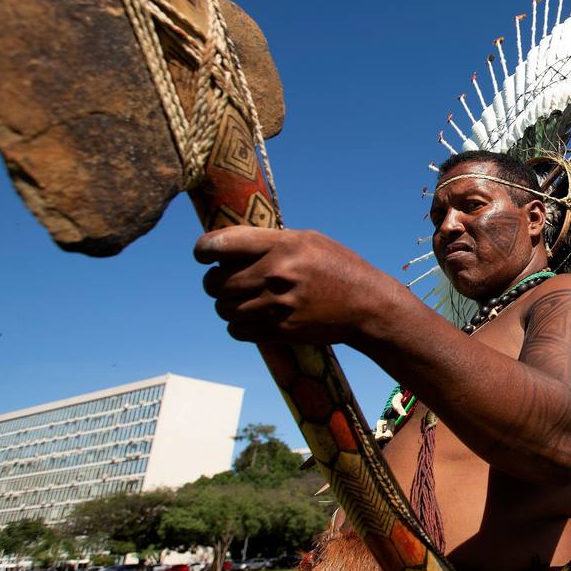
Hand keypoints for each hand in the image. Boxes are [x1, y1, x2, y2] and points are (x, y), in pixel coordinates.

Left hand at [194, 226, 388, 345]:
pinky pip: (236, 330)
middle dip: (214, 282)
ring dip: (226, 305)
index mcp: (282, 245)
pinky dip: (238, 325)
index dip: (203, 249)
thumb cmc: (337, 266)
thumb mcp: (309, 240)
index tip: (204, 254)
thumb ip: (270, 240)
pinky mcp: (280, 330)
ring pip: (223, 308)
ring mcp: (277, 305)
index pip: (221, 244)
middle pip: (216, 282)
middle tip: (224, 280)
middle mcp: (277, 274)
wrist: (366, 305)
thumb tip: (228, 244)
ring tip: (242, 300)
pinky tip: (252, 317)